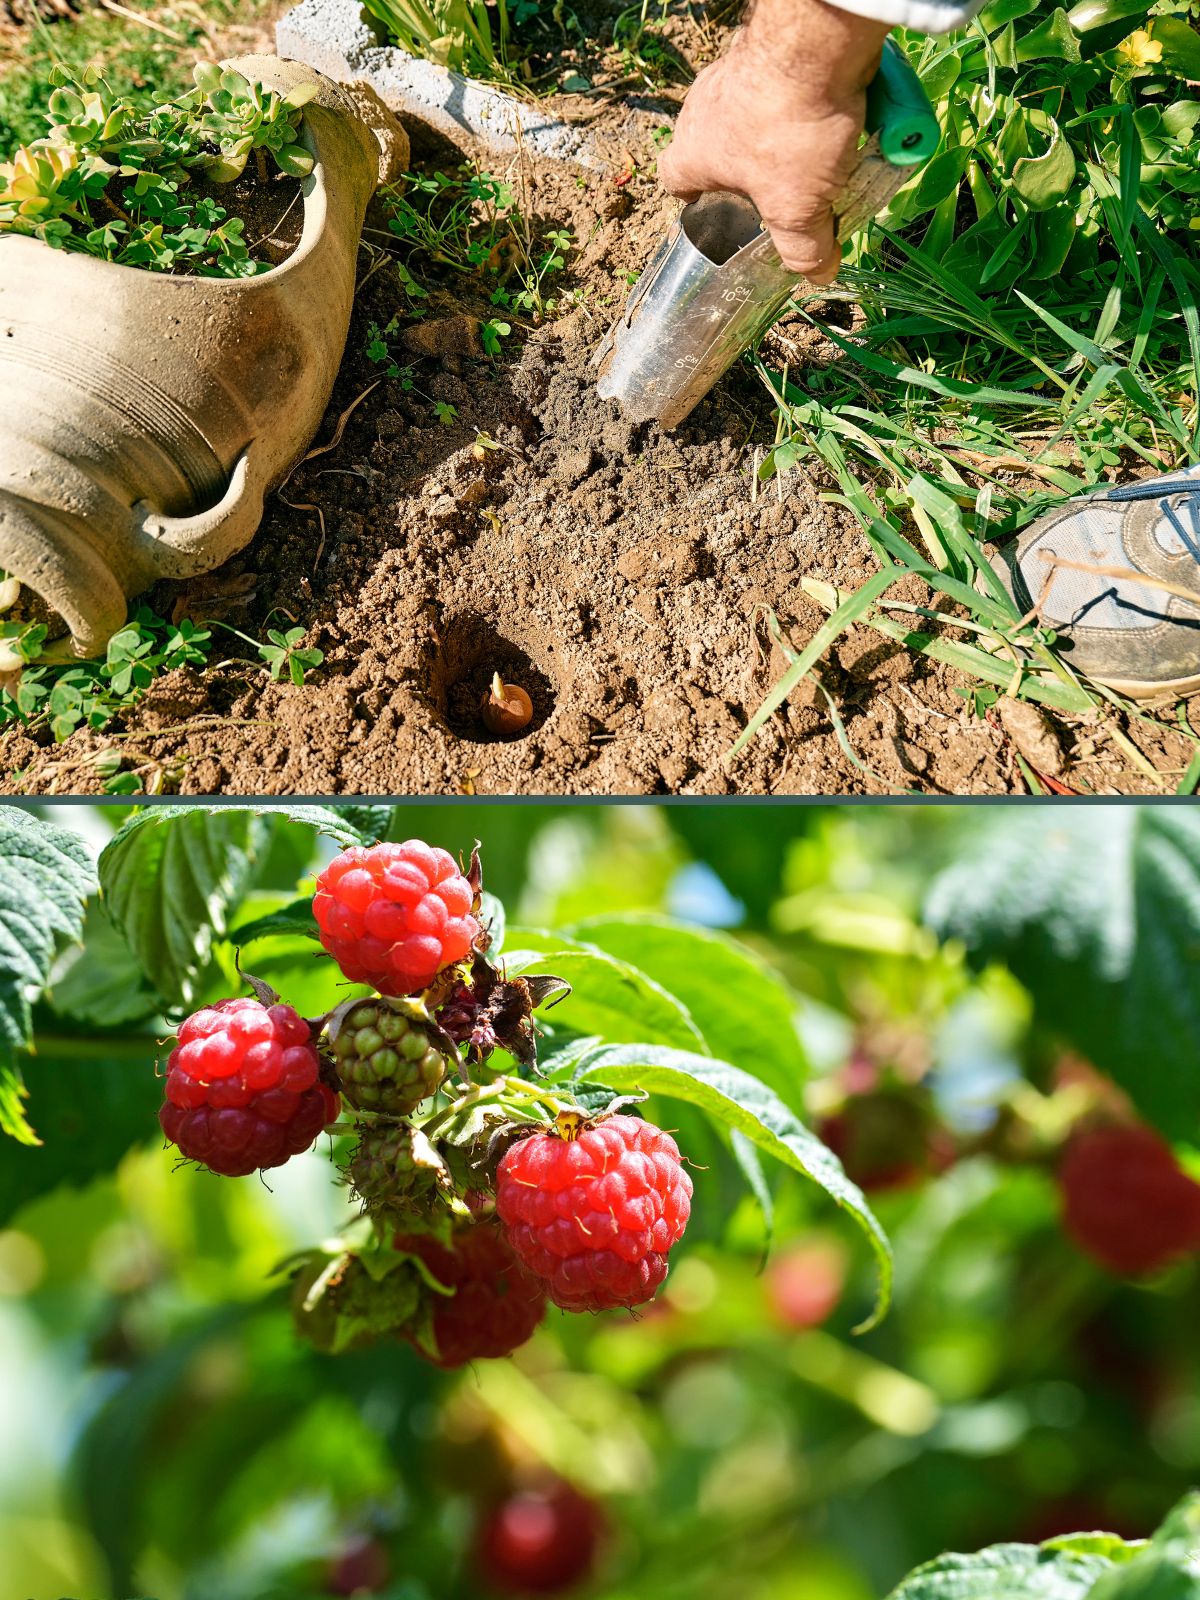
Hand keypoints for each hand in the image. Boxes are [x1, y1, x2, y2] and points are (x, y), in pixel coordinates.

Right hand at [657, 0, 889, 282]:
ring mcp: (734, 72)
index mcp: (693, 152)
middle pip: (716, 145)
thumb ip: (804, 249)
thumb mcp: (797, 209)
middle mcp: (703, 108)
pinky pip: (784, 82)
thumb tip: (818, 275)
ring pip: (751, 112)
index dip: (693, 199)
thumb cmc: (788, 133)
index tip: (717, 209)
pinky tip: (840, 112)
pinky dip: (808, 99)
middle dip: (748, 167)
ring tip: (823, 151)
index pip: (674, 180)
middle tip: (781, 186)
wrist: (815, 42)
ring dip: (782, 132)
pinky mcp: (768, 47)